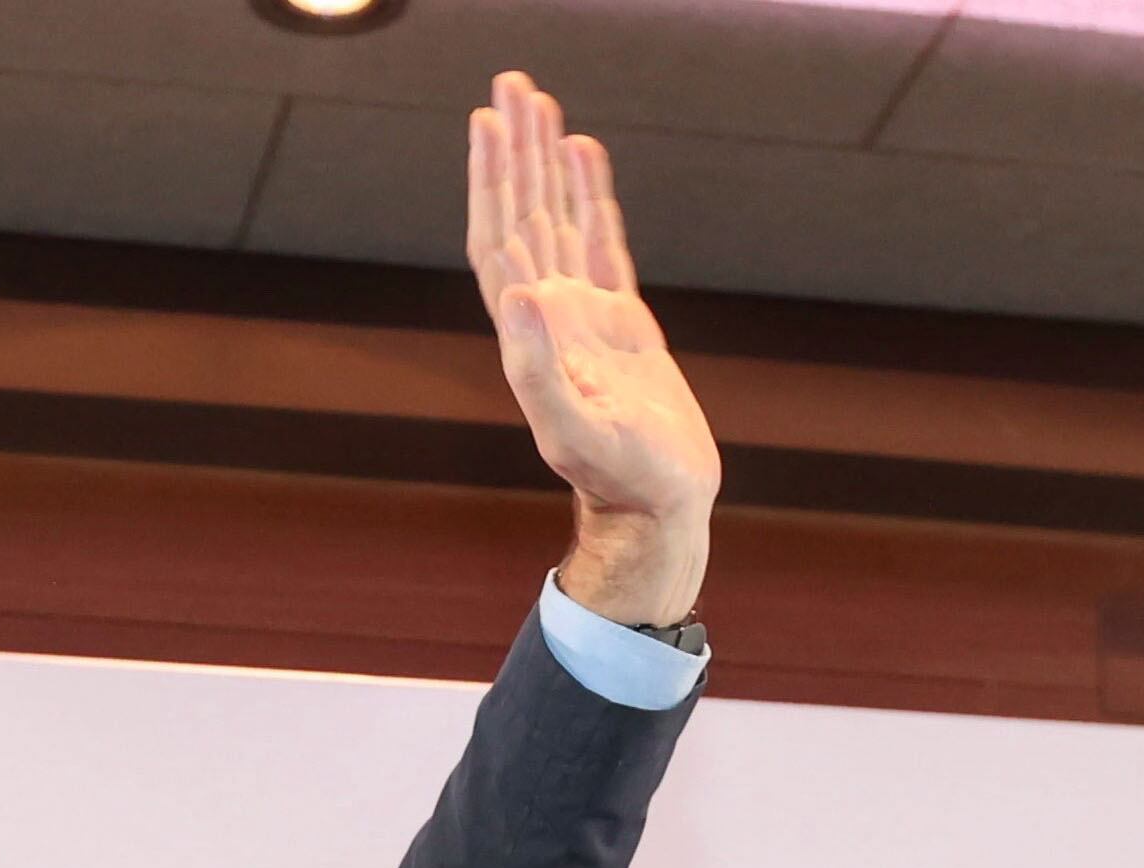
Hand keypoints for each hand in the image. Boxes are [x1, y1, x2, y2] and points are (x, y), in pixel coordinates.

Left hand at [467, 70, 717, 628]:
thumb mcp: (572, 428)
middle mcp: (551, 315)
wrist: (656, 508)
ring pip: (559, 218)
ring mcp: (587, 316)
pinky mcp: (624, 325)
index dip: (492, 179)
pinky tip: (587, 156)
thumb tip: (520, 293)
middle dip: (516, 148)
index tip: (487, 120)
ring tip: (541, 102)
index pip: (501, 235)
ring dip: (547, 161)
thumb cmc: (617, 479)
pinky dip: (593, 196)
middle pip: (524, 212)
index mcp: (531, 331)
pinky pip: (603, 242)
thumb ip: (538, 367)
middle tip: (512, 83)